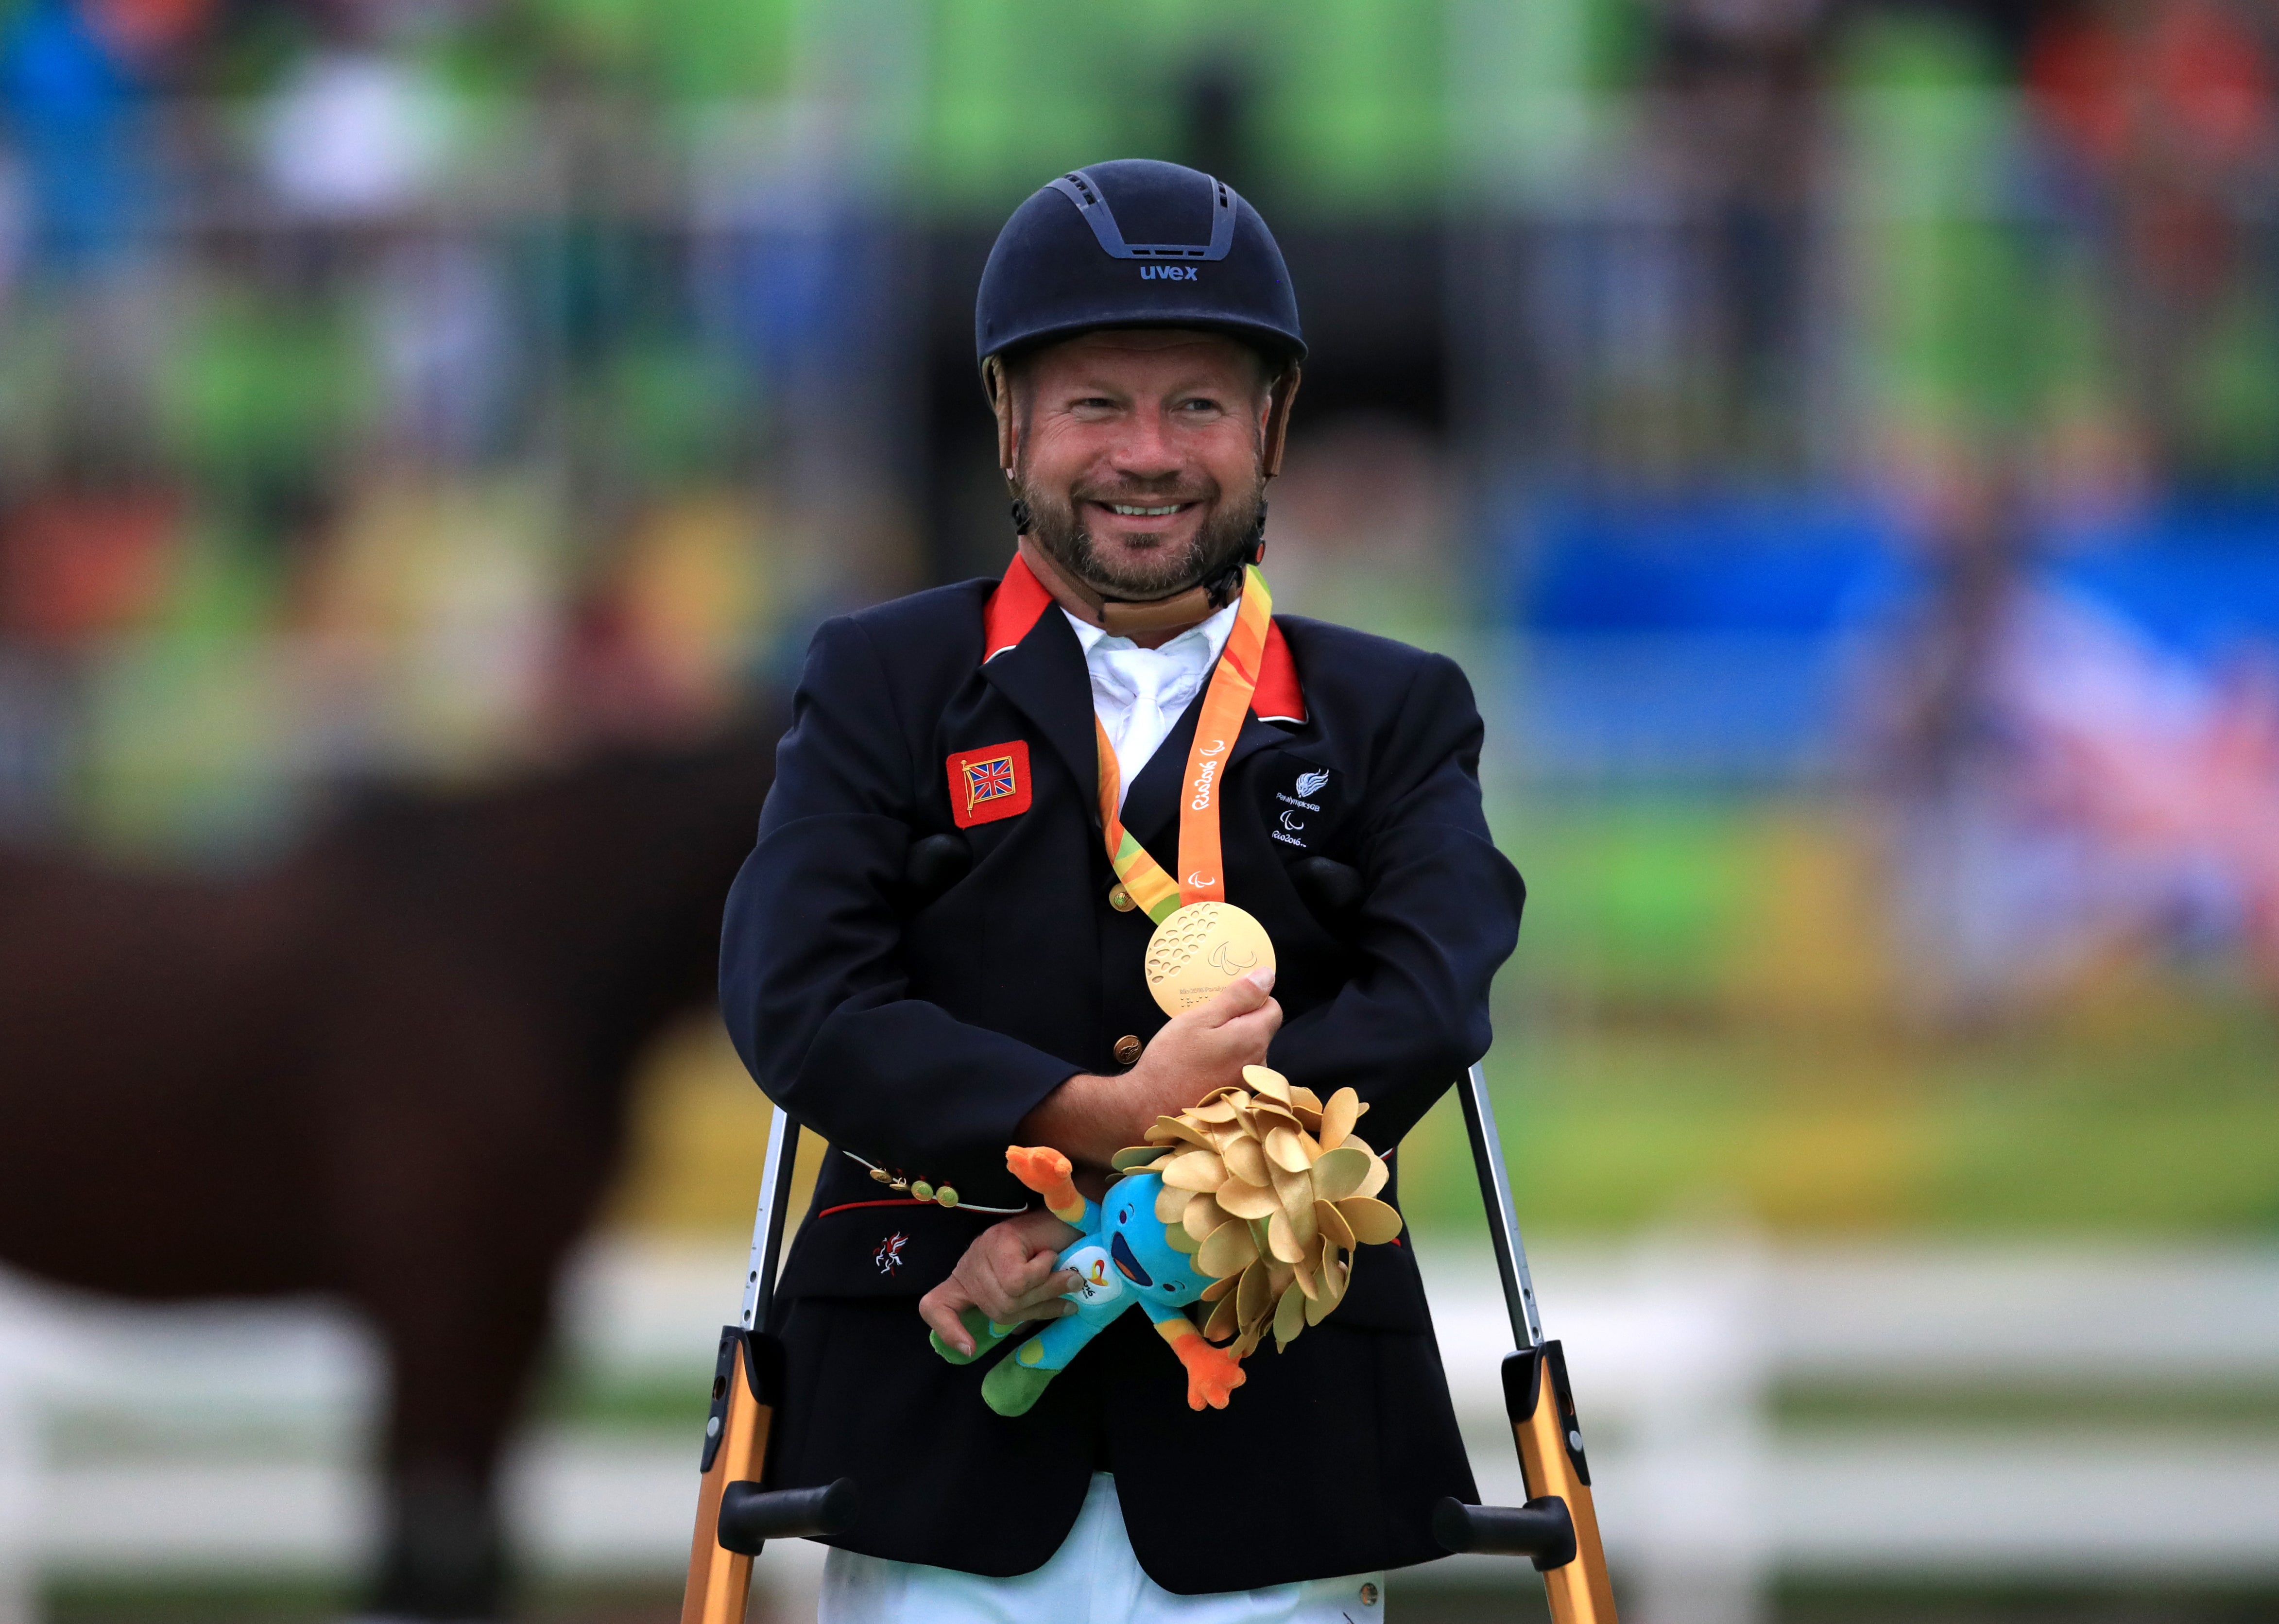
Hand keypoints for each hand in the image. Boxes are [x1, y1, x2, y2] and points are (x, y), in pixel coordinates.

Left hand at [918, 1208, 1082, 1354]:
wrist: (1071, 1215)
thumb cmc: (1052, 1251)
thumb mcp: (1033, 1288)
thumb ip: (1023, 1307)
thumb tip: (1017, 1333)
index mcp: (970, 1281)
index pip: (936, 1306)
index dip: (947, 1330)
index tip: (970, 1348)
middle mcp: (970, 1266)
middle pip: (998, 1310)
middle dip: (1039, 1306)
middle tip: (1066, 1290)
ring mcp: (983, 1250)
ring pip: (1010, 1295)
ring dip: (1046, 1288)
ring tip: (1063, 1274)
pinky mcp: (999, 1239)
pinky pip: (1019, 1279)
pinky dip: (1042, 1273)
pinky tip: (1050, 1256)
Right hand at [1019, 968, 1280, 1169]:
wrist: (1149, 1109)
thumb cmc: (1172, 1060)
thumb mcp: (1201, 1018)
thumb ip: (1238, 996)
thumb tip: (1267, 975)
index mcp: (1254, 1038)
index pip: (1273, 1007)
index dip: (1251, 999)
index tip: (1223, 1004)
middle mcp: (1260, 1063)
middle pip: (1260, 1030)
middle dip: (1239, 1023)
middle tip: (1204, 1026)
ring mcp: (1249, 1083)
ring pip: (1248, 1051)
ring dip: (1230, 1045)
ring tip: (1198, 1050)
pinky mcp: (1236, 1098)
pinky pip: (1237, 1070)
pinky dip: (1223, 1065)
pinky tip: (1199, 1069)